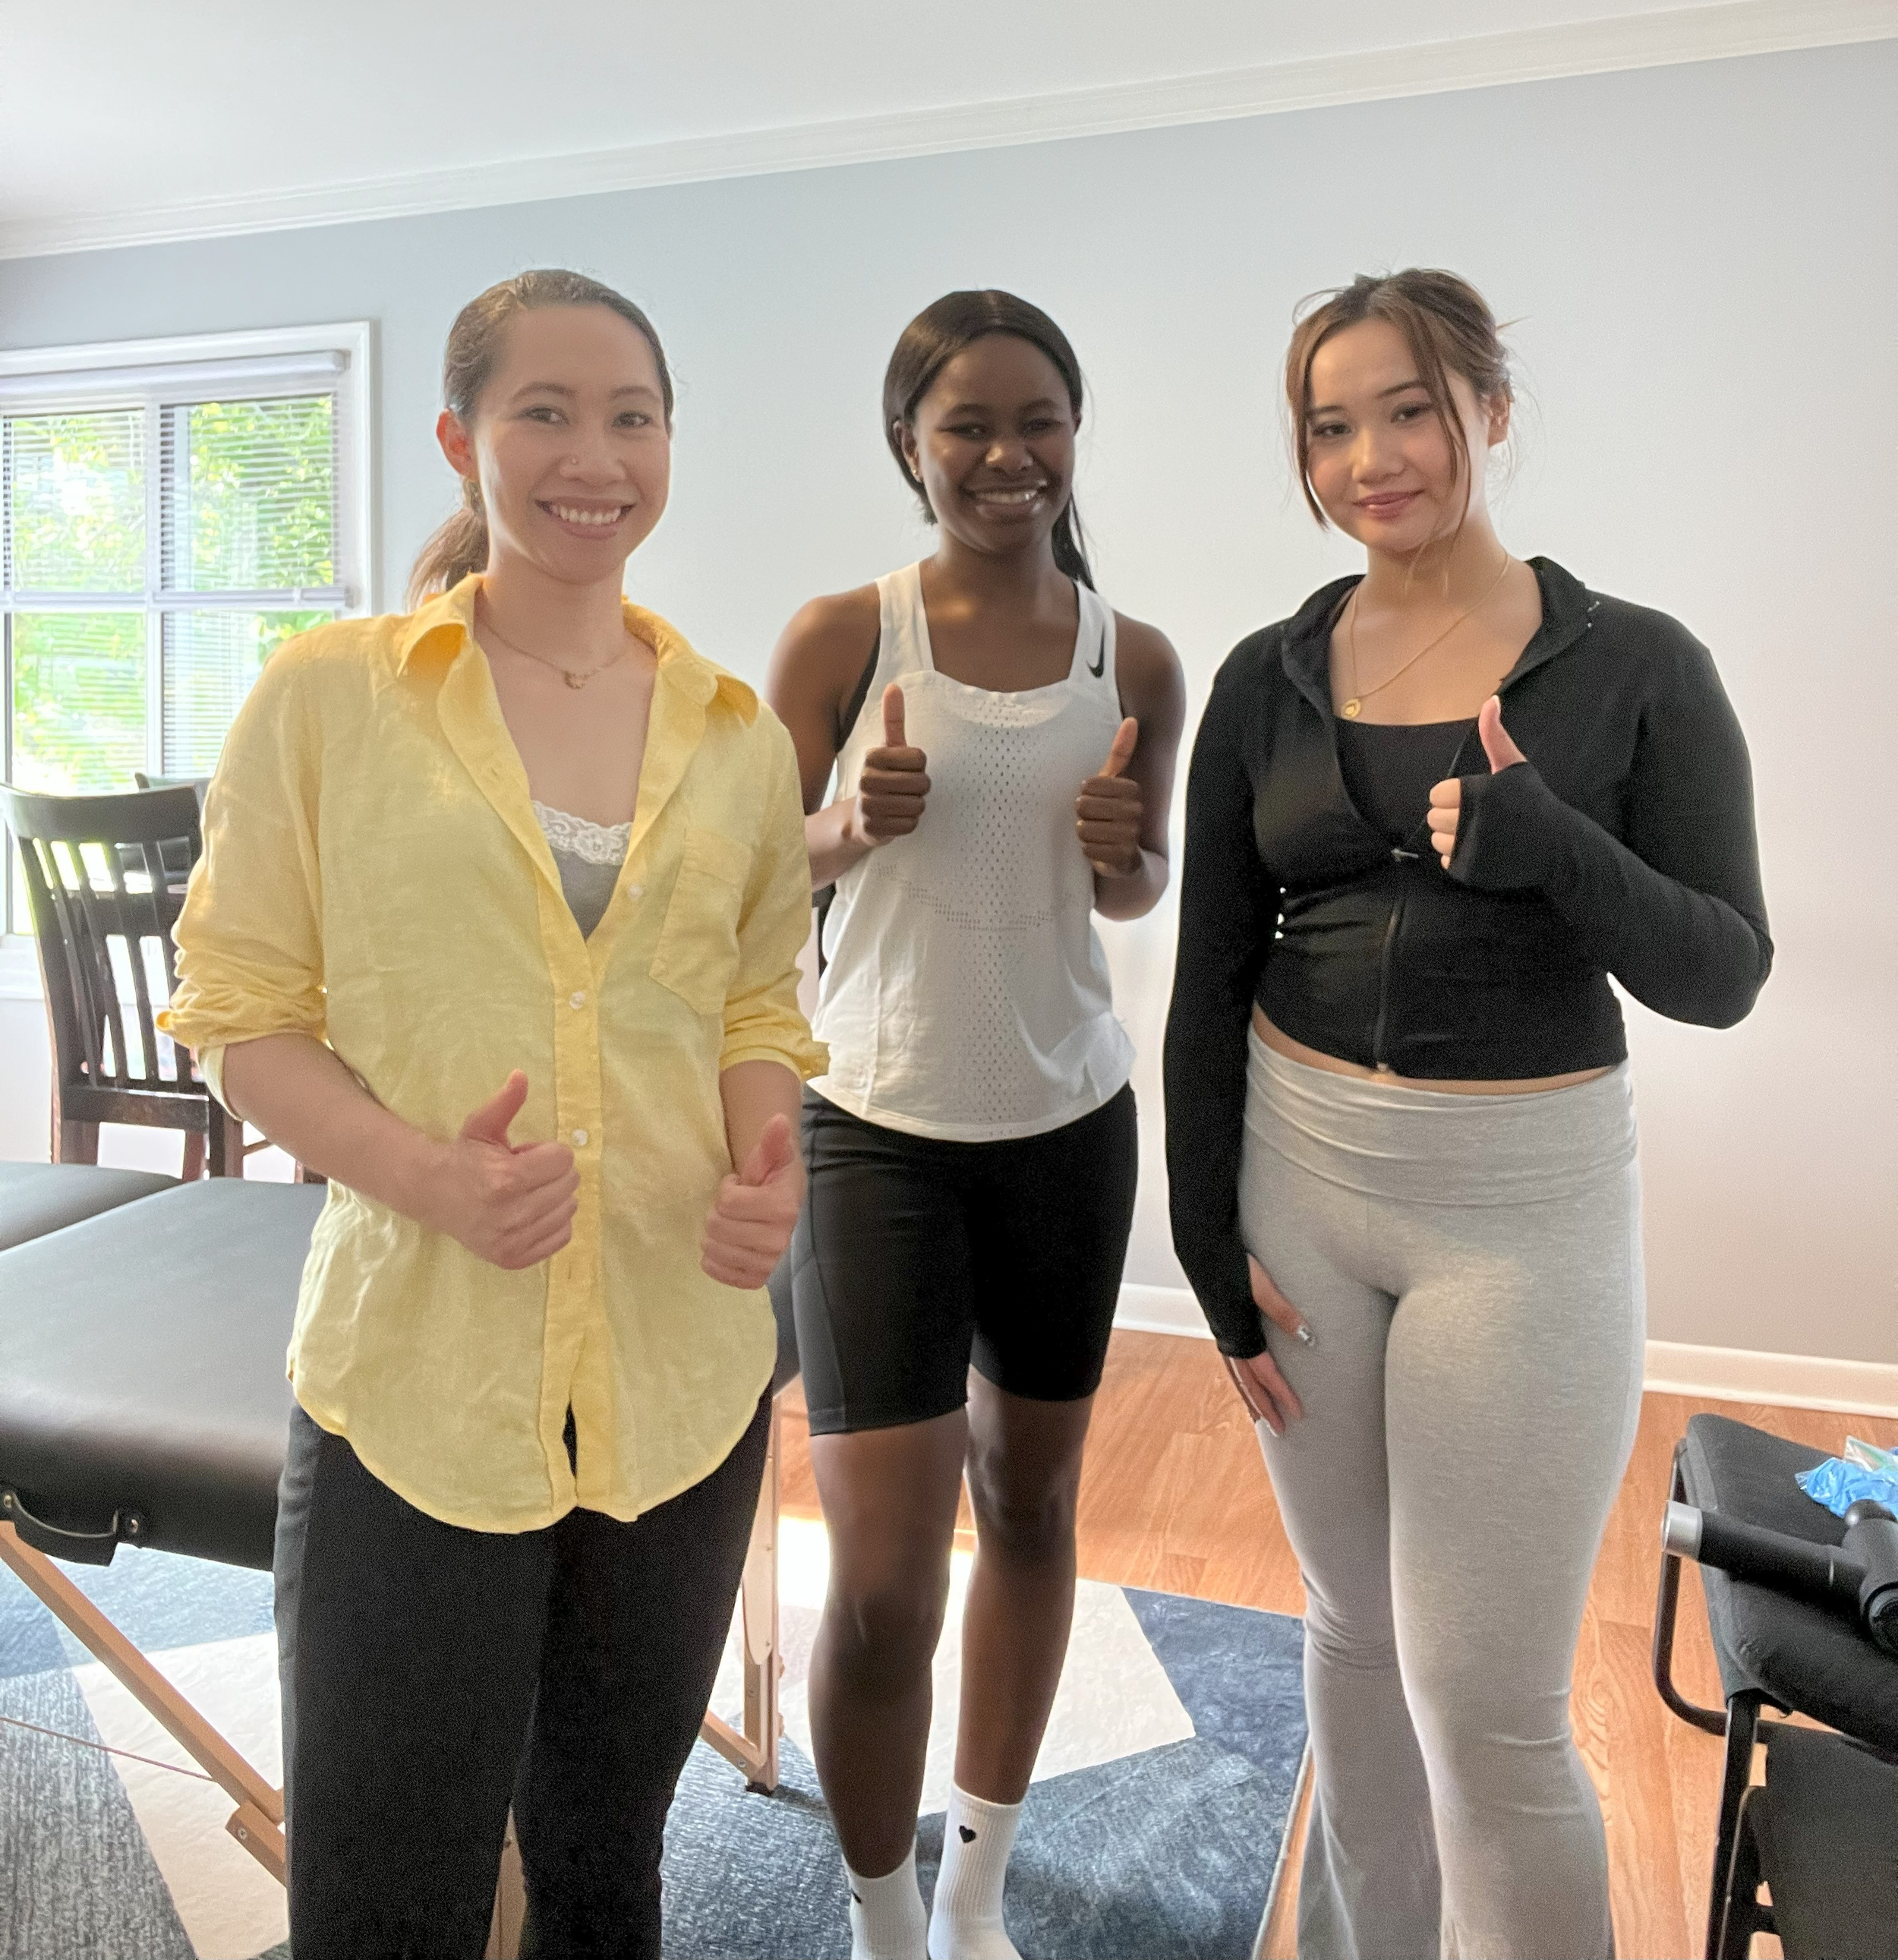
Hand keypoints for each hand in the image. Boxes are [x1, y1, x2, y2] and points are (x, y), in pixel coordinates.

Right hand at [421, 1071, 578, 1269]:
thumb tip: (521, 1075)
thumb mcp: (483, 1125)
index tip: (525, 1155)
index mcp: (505, 1179)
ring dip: (554, 1197)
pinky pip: (562, 1237)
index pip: (563, 1159)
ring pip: (569, 1210)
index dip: (548, 1152)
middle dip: (553, 1173)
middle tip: (525, 1174)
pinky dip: (554, 1222)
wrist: (433, 1195)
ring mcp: (512, 1240)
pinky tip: (530, 1212)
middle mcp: (511, 1213)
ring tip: (525, 1193)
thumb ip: (506, 1101)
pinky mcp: (513, 1258)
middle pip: (569, 1184)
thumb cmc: (465, 1157)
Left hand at [701, 1112, 804, 1288]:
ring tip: (732, 1223)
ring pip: (712, 1249)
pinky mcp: (755, 1279)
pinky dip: (713, 1258)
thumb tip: (779, 1120)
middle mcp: (779, 1241)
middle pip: (716, 1226)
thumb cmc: (770, 1178)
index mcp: (783, 1208)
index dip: (727, 1190)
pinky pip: (715, 1271)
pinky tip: (726, 1244)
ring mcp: (768, 1264)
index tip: (741, 1187)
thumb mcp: (770, 1155)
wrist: (780, 1205)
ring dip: (714, 1233)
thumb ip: (772, 1140)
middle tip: (733, 1208)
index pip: (727, 1202)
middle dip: (718, 1212)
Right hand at [848, 684, 929, 846]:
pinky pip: (910, 825)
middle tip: (905, 790)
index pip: (920, 758)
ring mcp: (869, 806)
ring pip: (918, 805)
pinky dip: (908, 824)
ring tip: (900, 804)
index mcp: (872, 757)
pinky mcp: (874, 829)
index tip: (906, 769)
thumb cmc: (882, 778)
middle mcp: (866, 780)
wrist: (860, 818)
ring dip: (915, 806)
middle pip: (921, 783)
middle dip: (920, 788)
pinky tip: (896, 819)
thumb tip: (894, 686)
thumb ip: (893, 720)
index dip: (920, 766)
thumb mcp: (888, 749)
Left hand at [1075, 717, 1142, 877]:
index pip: (1091, 784)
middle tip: (1090, 818)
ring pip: (1085, 829)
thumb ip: (1121, 753)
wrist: (1125, 856)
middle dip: (1081, 814)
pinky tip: (1096, 848)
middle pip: (1085, 806)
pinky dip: (1087, 850)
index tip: (1091, 798)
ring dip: (1083, 833)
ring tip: (1094, 833)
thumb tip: (1132, 720)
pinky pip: (1090, 850)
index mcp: (1133, 791)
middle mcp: (1136, 812)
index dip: (1084, 793)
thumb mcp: (1113, 783)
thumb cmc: (1113, 813)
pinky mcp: (1125, 859)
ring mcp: (1132, 836)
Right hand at [1222, 1255, 1311, 1436]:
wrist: (1200, 1245)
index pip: (1265, 1374)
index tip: (1298, 1414)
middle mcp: (1228, 1338)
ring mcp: (1221, 1332)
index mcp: (1240, 1333)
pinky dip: (1239, 1376)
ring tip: (1258, 1416)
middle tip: (1280, 1431)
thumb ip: (1283, 1311)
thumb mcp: (1262, 1285)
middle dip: (1264, 1407)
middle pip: (1247, 1383)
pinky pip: (1229, 1361)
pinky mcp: (1219, 1322)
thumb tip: (1308, 1338)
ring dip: (1249, 1396)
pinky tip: (1244, 1378)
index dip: (1282, 1394)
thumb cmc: (1232, 1263)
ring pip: (1235, 1375)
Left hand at [1428, 695, 1525, 869]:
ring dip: (1454, 837)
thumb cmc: (1534, 801)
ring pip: (1437, 841)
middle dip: (1453, 816)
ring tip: (1483, 833)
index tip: (1478, 799)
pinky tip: (1485, 850)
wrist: (1557, 846)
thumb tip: (1490, 699)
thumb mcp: (1515, 765)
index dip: (1455, 796)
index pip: (1437, 795)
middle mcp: (1468, 821)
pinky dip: (1460, 857)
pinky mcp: (1469, 870)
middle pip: (1434, 818)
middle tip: (1482, 817)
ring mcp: (1468, 848)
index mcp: (1474, 793)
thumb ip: (1495, 734)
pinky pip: (1446, 861)